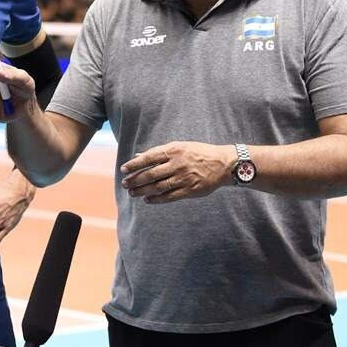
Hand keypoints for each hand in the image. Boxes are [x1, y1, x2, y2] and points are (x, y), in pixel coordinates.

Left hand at [119, 142, 235, 203]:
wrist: (223, 164)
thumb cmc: (198, 153)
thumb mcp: (180, 147)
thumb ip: (159, 152)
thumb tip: (139, 156)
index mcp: (174, 151)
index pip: (149, 157)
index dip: (134, 164)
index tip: (124, 169)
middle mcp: (177, 164)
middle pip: (151, 174)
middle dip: (135, 180)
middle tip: (125, 184)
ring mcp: (183, 178)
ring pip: (158, 186)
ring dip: (143, 191)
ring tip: (133, 193)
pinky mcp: (190, 190)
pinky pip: (169, 196)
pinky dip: (157, 199)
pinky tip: (147, 199)